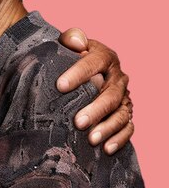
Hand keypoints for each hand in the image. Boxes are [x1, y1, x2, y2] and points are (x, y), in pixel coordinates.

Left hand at [58, 28, 132, 153]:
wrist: (80, 68)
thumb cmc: (70, 56)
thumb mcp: (68, 44)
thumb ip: (71, 38)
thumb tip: (76, 42)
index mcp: (104, 57)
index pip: (93, 63)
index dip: (78, 74)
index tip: (60, 86)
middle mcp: (117, 77)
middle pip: (111, 95)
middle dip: (95, 109)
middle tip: (78, 122)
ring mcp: (124, 96)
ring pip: (121, 114)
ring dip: (107, 128)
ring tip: (91, 140)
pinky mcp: (125, 112)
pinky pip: (128, 127)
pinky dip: (119, 139)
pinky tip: (105, 148)